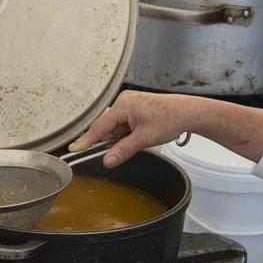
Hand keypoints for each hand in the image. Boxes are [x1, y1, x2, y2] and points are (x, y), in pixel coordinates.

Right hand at [79, 92, 208, 166]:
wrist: (188, 112)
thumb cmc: (170, 119)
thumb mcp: (144, 139)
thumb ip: (123, 150)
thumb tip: (107, 160)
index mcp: (123, 105)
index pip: (99, 127)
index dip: (87, 140)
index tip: (74, 150)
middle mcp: (123, 102)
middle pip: (107, 127)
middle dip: (112, 141)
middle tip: (128, 146)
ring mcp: (129, 104)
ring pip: (115, 128)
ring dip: (122, 138)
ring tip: (142, 138)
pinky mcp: (134, 108)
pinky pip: (123, 125)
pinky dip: (127, 134)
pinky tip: (140, 136)